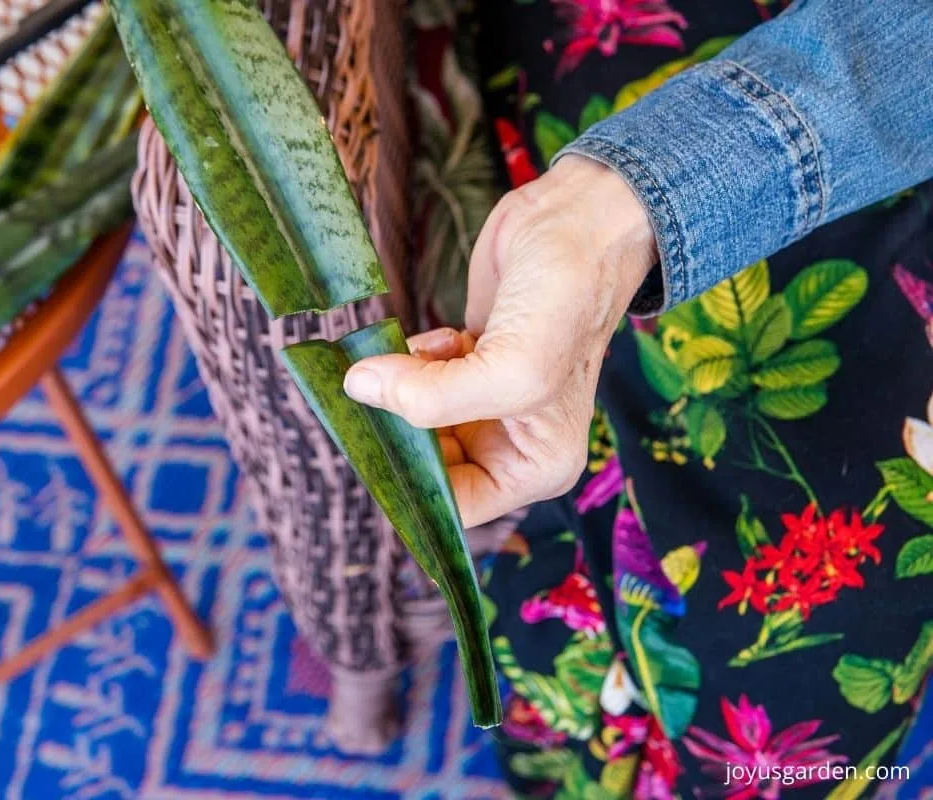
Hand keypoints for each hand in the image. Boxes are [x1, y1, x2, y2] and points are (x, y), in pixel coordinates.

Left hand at [343, 155, 656, 526]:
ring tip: (434, 352)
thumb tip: (360, 388)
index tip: (377, 442)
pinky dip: (413, 358)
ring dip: (405, 385)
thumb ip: (433, 397)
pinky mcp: (464, 359)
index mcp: (536, 466)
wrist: (577, 221)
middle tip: (383, 388)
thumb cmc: (568, 300)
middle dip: (401, 426)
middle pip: (427, 461)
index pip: (454, 505)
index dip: (411, 482)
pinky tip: (445, 336)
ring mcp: (485, 399)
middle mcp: (510, 441)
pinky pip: (413, 377)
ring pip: (412, 416)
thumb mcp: (512, 369)